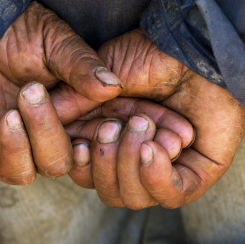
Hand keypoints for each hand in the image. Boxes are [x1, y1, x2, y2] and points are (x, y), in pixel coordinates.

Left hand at [0, 2, 122, 183]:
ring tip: (21, 95)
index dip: (109, 135)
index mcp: (83, 106)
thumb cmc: (18, 31)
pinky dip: (15, 150)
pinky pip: (16, 172)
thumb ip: (83, 66)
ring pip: (52, 166)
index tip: (105, 119)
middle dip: (59, 128)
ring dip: (41, 134)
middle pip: (79, 158)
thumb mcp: (57, 42)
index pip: (107, 136)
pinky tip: (8, 118)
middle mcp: (62, 128)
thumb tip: (113, 87)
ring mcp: (31, 142)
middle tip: (35, 89)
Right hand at [67, 28, 244, 208]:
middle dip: (106, 162)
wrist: (195, 46)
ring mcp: (167, 167)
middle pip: (107, 191)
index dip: (79, 166)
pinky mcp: (196, 172)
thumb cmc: (151, 54)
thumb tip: (48, 125)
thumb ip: (72, 103)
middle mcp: (138, 157)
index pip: (87, 173)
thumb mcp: (100, 77)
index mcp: (114, 139)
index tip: (79, 145)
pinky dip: (156, 177)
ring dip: (131, 163)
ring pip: (134, 197)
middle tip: (113, 126)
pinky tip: (153, 148)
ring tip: (143, 124)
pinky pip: (170, 196)